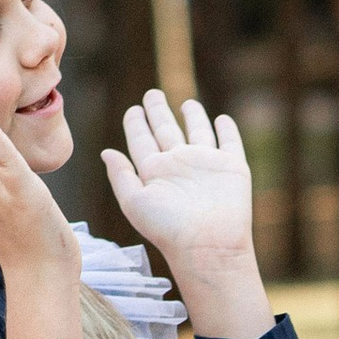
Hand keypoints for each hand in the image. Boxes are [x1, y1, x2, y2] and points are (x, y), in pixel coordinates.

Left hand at [101, 93, 273, 338]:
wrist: (207, 244)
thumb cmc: (168, 228)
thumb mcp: (134, 201)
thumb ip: (120, 175)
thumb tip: (106, 152)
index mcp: (154, 170)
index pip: (142, 139)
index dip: (136, 123)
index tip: (133, 109)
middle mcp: (179, 164)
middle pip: (166, 130)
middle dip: (159, 111)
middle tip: (153, 94)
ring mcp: (206, 164)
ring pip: (198, 132)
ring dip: (193, 117)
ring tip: (187, 103)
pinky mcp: (232, 167)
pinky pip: (230, 142)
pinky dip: (227, 130)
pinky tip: (222, 119)